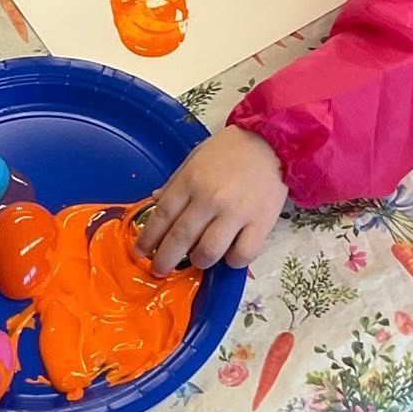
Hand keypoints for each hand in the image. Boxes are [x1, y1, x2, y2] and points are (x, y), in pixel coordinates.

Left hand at [136, 128, 287, 274]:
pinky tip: (229, 254)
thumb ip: (175, 182)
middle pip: (180, 238)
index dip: (148, 238)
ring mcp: (236, 213)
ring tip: (198, 259)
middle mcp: (210, 198)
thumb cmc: (230, 150)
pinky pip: (242, 254)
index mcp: (191, 181)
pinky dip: (233, 261)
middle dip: (165, 260)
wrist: (272, 142)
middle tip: (160, 270)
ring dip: (199, 261)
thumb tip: (154, 201)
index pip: (162, 215)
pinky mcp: (261, 223)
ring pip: (209, 252)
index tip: (140, 252)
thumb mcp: (195, 158)